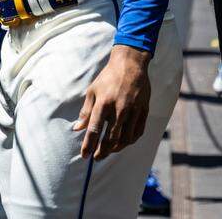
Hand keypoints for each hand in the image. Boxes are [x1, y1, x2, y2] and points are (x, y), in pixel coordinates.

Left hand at [73, 45, 151, 160]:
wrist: (130, 65)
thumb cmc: (107, 78)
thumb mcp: (92, 91)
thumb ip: (86, 112)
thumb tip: (77, 129)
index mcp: (103, 103)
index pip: (94, 130)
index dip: (89, 145)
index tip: (85, 155)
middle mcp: (119, 109)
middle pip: (110, 138)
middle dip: (102, 151)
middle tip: (97, 157)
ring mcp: (133, 111)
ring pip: (125, 138)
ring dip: (116, 148)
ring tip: (108, 151)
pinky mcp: (144, 111)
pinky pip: (137, 132)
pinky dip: (129, 141)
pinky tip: (123, 143)